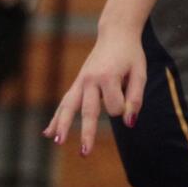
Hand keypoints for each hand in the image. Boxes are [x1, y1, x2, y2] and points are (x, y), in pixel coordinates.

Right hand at [43, 24, 145, 154]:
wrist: (116, 34)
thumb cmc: (131, 55)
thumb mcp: (140, 73)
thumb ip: (136, 98)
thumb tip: (129, 123)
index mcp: (108, 76)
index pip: (115, 106)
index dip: (125, 108)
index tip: (130, 100)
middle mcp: (91, 80)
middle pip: (88, 110)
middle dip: (87, 132)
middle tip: (85, 152)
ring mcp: (81, 81)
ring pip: (68, 107)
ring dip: (62, 125)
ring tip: (57, 143)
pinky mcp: (77, 83)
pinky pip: (64, 102)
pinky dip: (56, 118)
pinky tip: (47, 133)